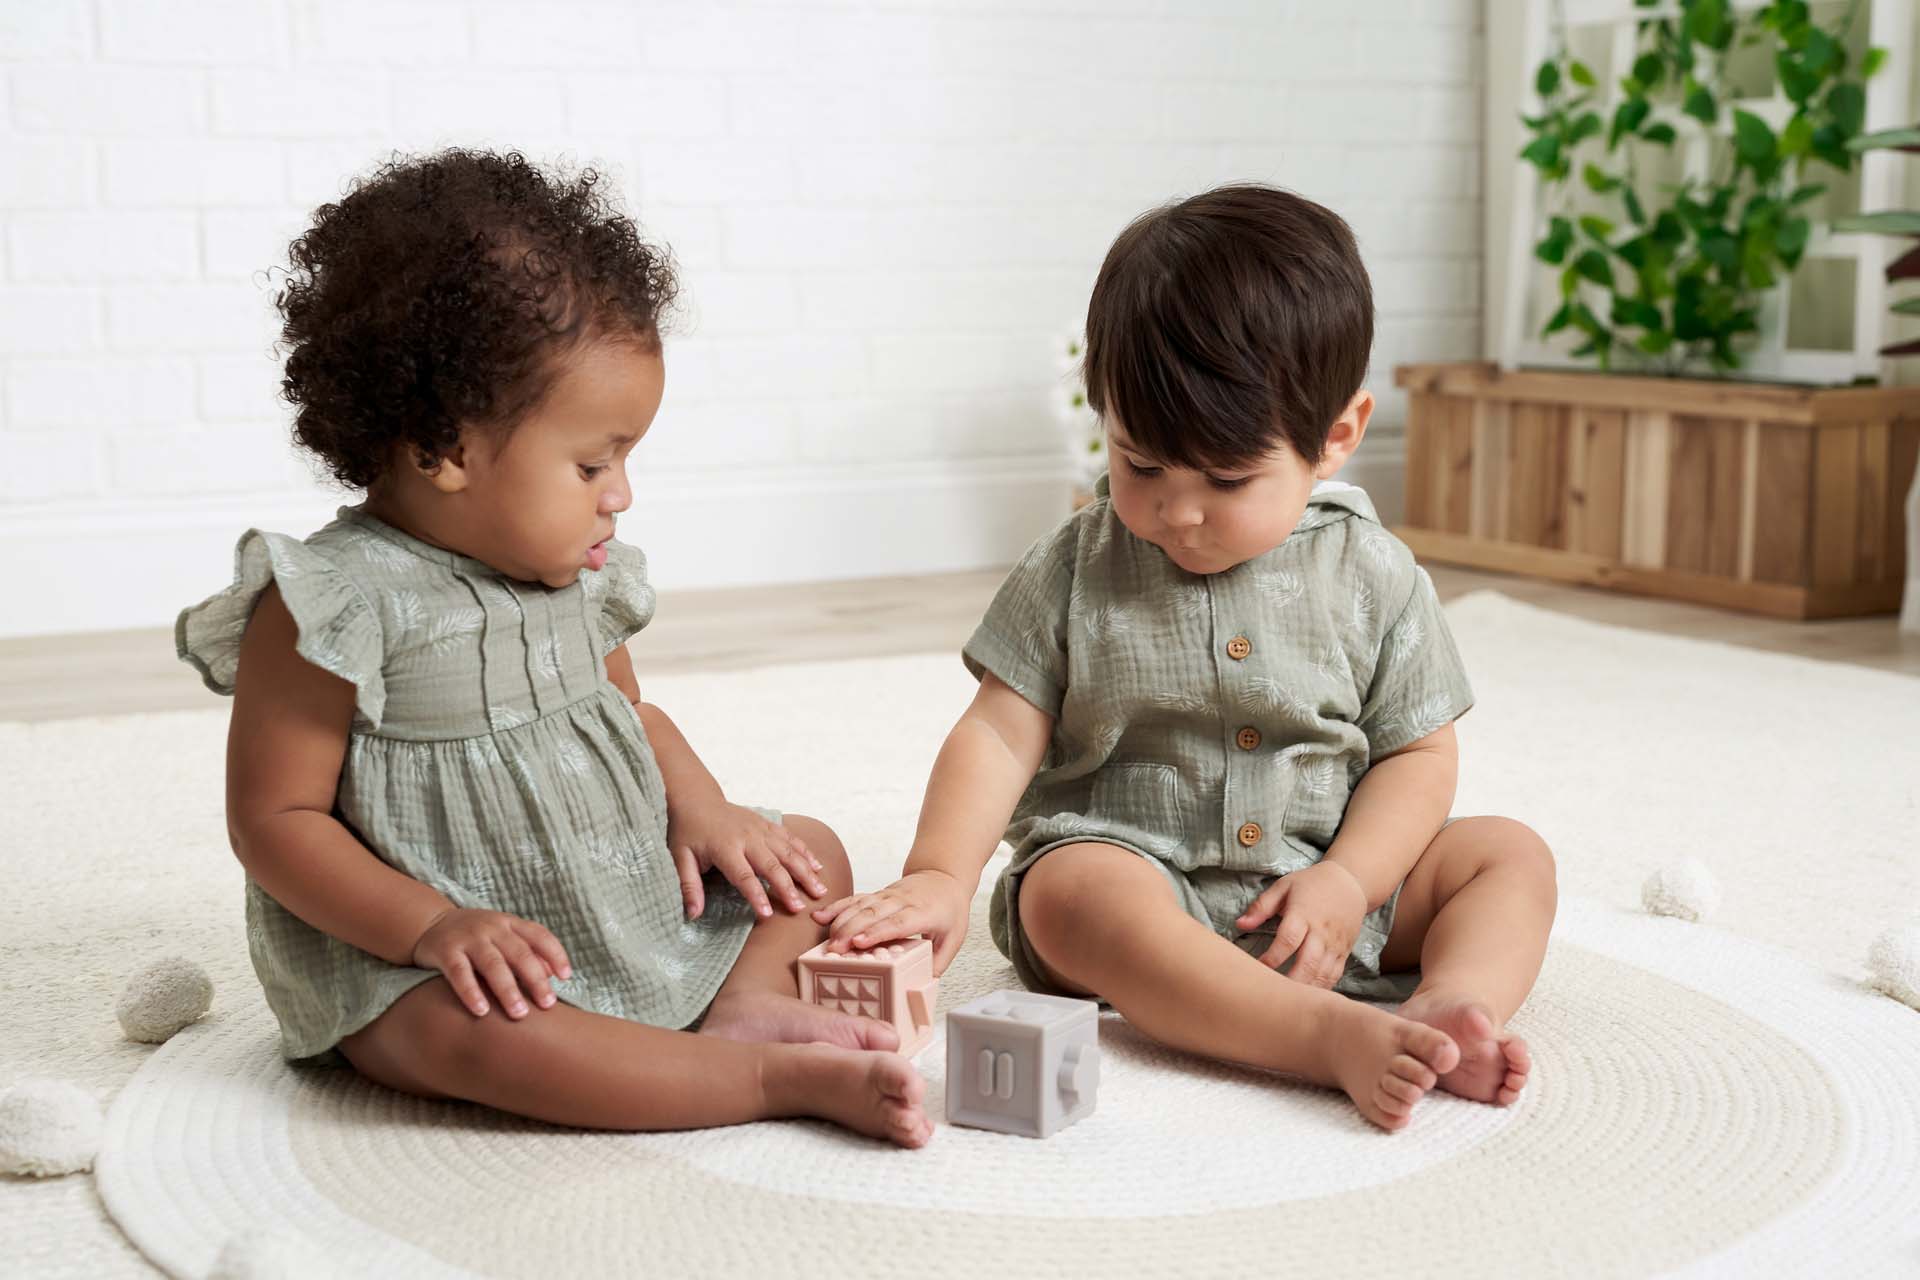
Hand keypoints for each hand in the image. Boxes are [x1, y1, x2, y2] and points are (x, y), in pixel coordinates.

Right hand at [410, 908, 572, 1018]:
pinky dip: (471, 992)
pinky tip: (482, 1011)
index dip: (555, 954)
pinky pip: (460, 973)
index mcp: (510, 923)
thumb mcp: (503, 938)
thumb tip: (551, 975)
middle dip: (535, 980)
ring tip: (519, 1013)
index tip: (565, 977)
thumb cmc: (477, 938)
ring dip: (508, 990)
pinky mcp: (446, 951)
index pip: (539, 935)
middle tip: (547, 1005)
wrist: (431, 924)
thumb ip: (527, 953)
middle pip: (519, 953)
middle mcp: (492, 928)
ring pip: (493, 964)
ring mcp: (469, 939)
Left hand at [668, 802, 826, 919]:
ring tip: (819, 890)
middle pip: (772, 864)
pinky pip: (790, 838)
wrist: (696, 799)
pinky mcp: (767, 824)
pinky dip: (805, 851)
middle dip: (788, 887)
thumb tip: (693, 914)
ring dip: (805, 871)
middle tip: (800, 908)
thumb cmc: (687, 831)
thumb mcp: (681, 858)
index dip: (756, 895)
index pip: (743, 875)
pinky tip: (817, 865)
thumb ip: (689, 886)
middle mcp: (747, 837)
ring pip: (788, 851)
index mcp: (725, 847)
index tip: (768, 914)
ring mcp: (760, 828)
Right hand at [811, 870, 970, 973]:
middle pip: (873, 914)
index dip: (877, 932)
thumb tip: (920, 987)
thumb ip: (938, 963)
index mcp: (923, 912)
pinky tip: (820, 916)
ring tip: (828, 942)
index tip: (859, 943)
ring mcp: (887, 895)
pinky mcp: (877, 894)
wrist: (945, 877)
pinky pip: (855, 899)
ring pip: (861, 906)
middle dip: (851, 931)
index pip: (897, 922)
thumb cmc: (950, 909)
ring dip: (841, 922)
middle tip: (835, 950)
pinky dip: (836, 907)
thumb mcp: (954, 938)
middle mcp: (902, 901)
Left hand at [1235, 860, 1368, 988]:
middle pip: (1308, 963)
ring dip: (1306, 990)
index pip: (1288, 940)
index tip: (1257, 968)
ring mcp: (1335, 944)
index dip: (1272, 958)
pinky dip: (1321, 989)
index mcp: (1304, 914)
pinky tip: (1307, 998)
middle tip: (1272, 994)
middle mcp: (1321, 931)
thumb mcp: (1283, 887)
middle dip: (1290, 982)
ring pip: (1322, 974)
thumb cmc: (1311, 885)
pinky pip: (1334, 975)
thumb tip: (1240, 924)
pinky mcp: (1344, 952)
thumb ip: (1261, 907)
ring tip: (1287, 1002)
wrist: (1350, 883)